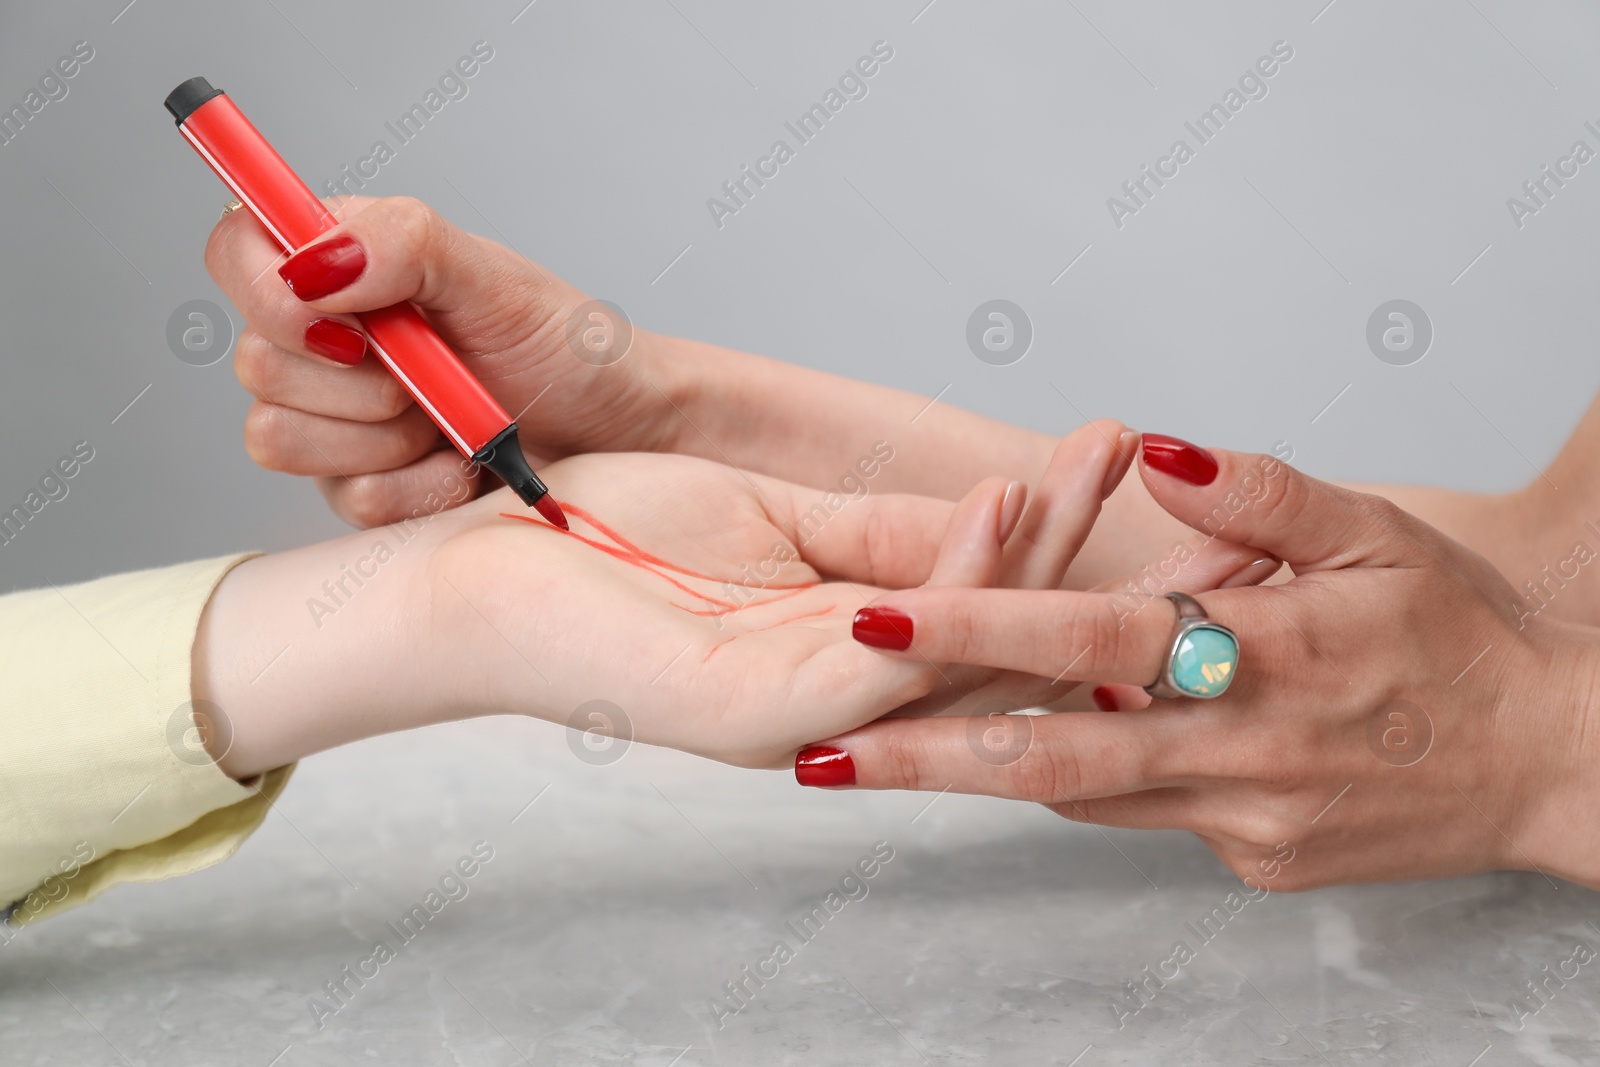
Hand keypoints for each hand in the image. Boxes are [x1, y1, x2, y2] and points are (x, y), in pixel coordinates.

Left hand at [193, 424, 1175, 774]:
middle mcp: (831, 693)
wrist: (476, 559)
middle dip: (1072, 544)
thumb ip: (879, 530)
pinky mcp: (748, 711)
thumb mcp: (770, 514)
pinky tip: (993, 514)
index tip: (1114, 451)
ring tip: (1085, 464)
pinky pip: (878, 654)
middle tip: (1132, 454)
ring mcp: (794, 711)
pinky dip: (945, 582)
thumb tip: (995, 518)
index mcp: (837, 648)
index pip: (976, 600)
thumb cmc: (602, 537)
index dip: (1054, 531)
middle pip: (989, 633)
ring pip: (952, 648)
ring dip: (1032, 556)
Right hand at [206, 195, 674, 526]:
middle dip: (358, 380)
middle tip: (434, 372)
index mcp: (343, 264)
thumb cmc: (567, 349)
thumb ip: (402, 242)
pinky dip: (418, 486)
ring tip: (453, 419)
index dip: (266, 289)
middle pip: (254, 362)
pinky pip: (346, 498)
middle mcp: (324, 337)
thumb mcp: (493, 278)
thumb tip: (313, 261)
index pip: (236, 251)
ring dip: (385, 437)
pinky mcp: (362, 487)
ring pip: (280, 437)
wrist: (622, 436)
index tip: (347, 319)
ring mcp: (336, 419)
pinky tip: (462, 466)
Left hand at [799, 436, 1599, 889]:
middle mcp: (1240, 749)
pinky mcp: (1253, 861)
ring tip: (873, 757)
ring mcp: (1244, 820)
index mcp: (1265, 653)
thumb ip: (1258, 493)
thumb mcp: (1379, 531)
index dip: (975, 627)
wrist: (1554, 765)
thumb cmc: (1463, 638)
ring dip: (979, 771)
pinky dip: (1084, 775)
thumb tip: (1158, 453)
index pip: (1088, 639)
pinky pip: (1141, 812)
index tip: (872, 620)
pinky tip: (1038, 742)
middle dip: (922, 760)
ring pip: (1080, 793)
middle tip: (815, 760)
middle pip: (1048, 757)